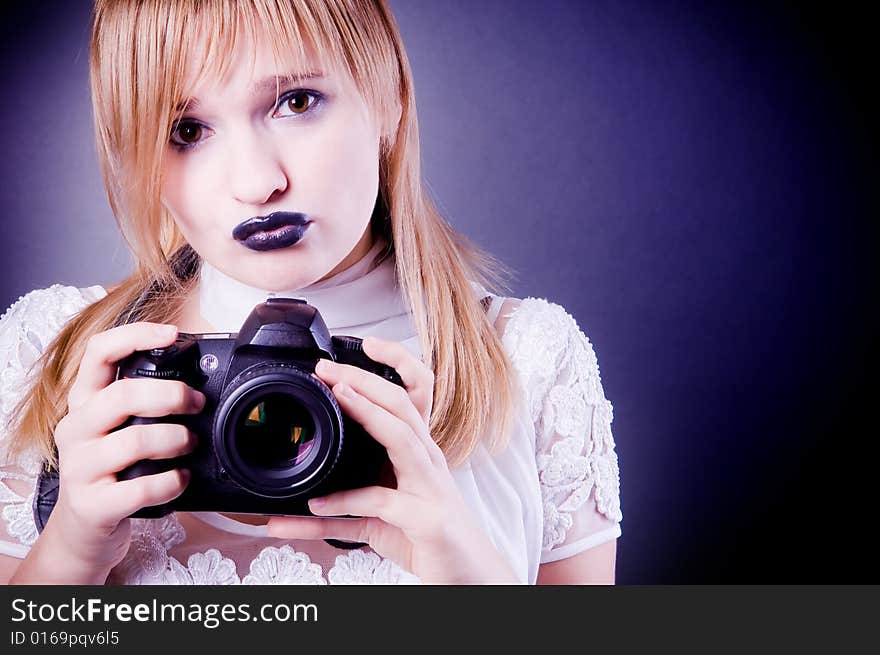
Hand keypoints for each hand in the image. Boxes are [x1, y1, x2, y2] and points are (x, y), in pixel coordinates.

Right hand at [43, 322, 202, 580]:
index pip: (98, 352)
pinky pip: (141, 487)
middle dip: (172, 396)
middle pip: (123, 395)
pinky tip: (182, 479)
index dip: (135, 335)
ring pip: (135, 440)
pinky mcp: (92, 505)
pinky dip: (171, 482)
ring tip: (190, 444)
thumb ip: (144, 404)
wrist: (84, 531)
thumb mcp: (119, 429)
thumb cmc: (114, 471)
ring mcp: (79, 468)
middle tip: (197, 404)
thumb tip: (199, 381)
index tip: (173, 334)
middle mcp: (75, 429)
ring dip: (176, 440)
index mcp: (84, 402)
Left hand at [266, 336, 517, 583]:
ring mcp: (430, 486)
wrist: (467, 575)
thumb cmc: (425, 535)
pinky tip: (317, 506)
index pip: (415, 393)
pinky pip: (380, 504)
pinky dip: (344, 503)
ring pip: (402, 437)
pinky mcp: (426, 519)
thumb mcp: (384, 514)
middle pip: (401, 404)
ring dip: (368, 413)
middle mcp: (427, 460)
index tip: (364, 344)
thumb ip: (347, 505)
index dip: (396, 363)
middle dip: (364, 380)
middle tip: (327, 369)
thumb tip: (305, 504)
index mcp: (419, 450)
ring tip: (337, 398)